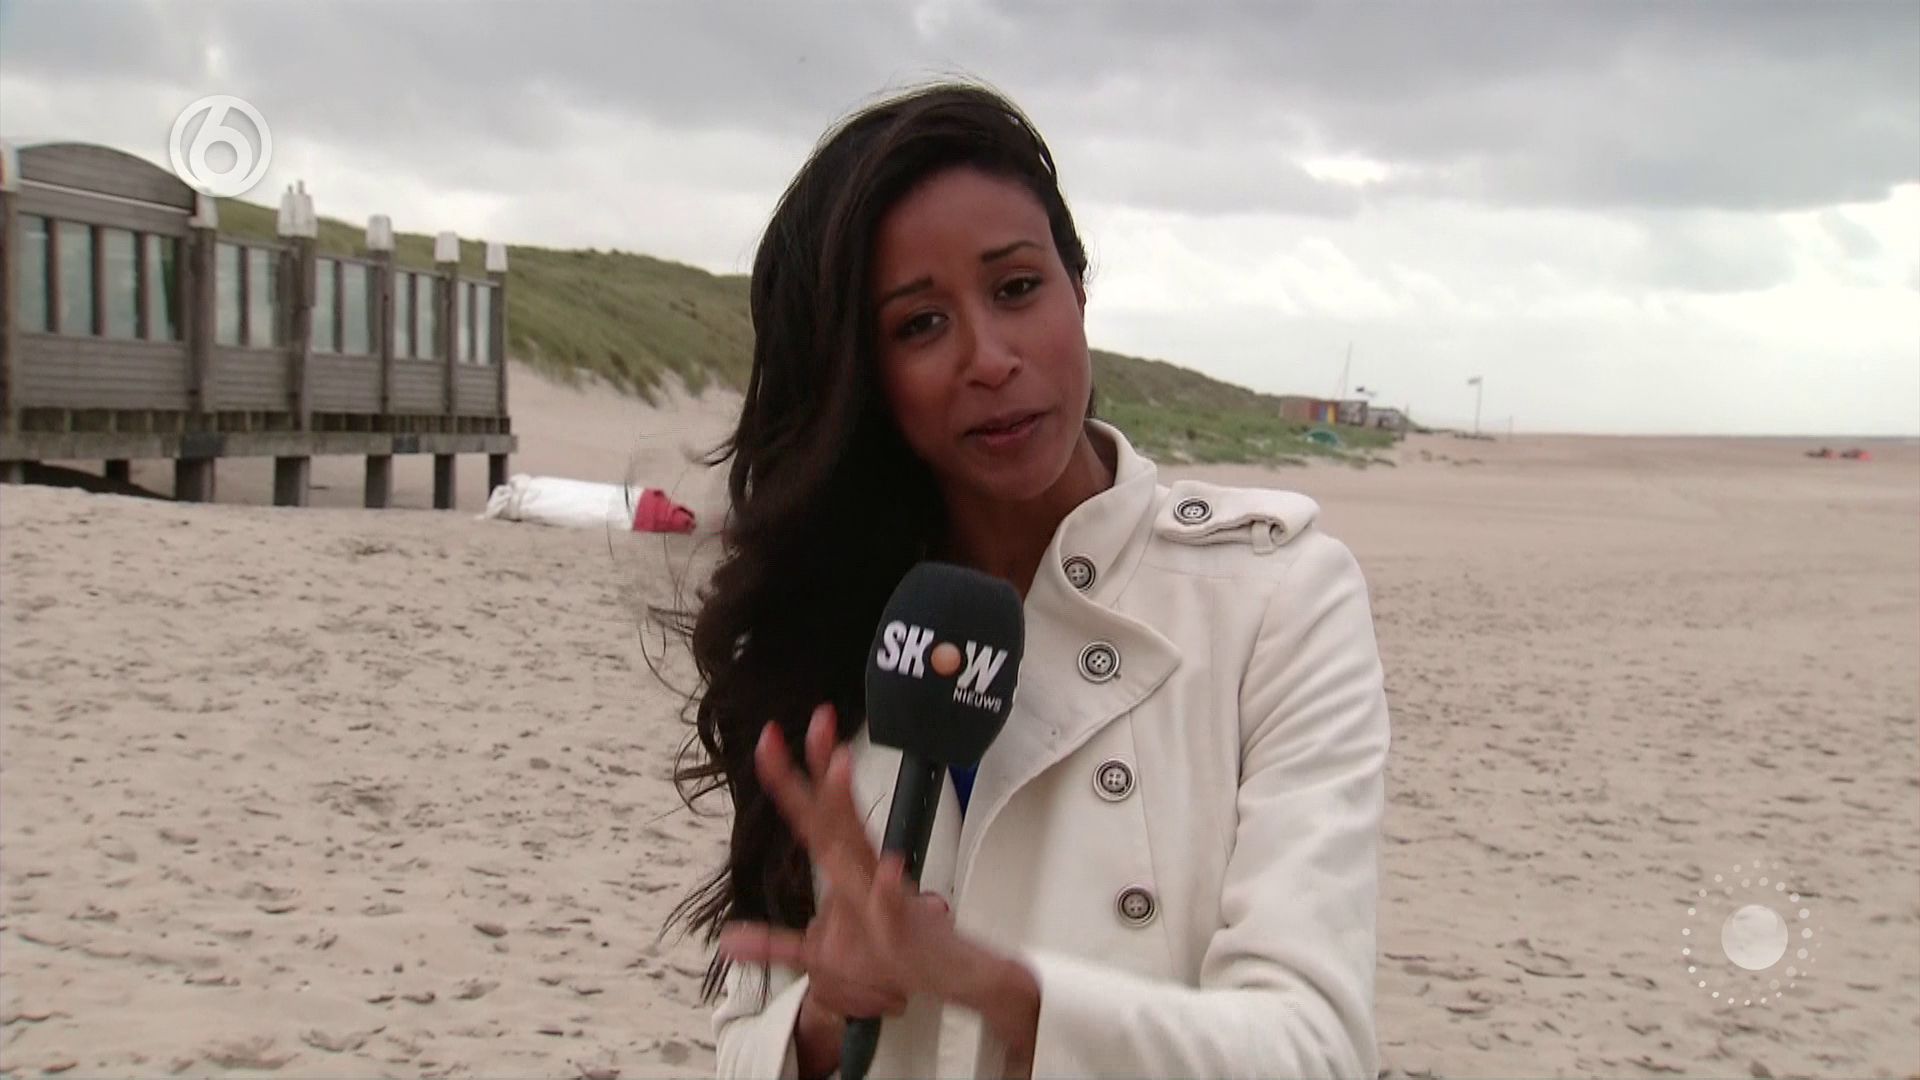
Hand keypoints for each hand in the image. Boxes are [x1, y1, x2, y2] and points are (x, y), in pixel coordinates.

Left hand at [719, 704, 962, 1019]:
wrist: (953, 979)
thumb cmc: (893, 957)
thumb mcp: (822, 956)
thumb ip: (774, 944)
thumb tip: (728, 940)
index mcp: (847, 870)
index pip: (815, 818)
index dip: (789, 780)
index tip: (769, 739)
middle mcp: (866, 871)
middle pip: (836, 815)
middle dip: (822, 766)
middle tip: (818, 719)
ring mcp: (884, 895)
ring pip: (860, 847)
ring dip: (847, 806)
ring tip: (838, 764)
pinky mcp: (905, 928)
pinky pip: (894, 906)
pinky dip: (890, 889)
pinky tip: (890, 868)